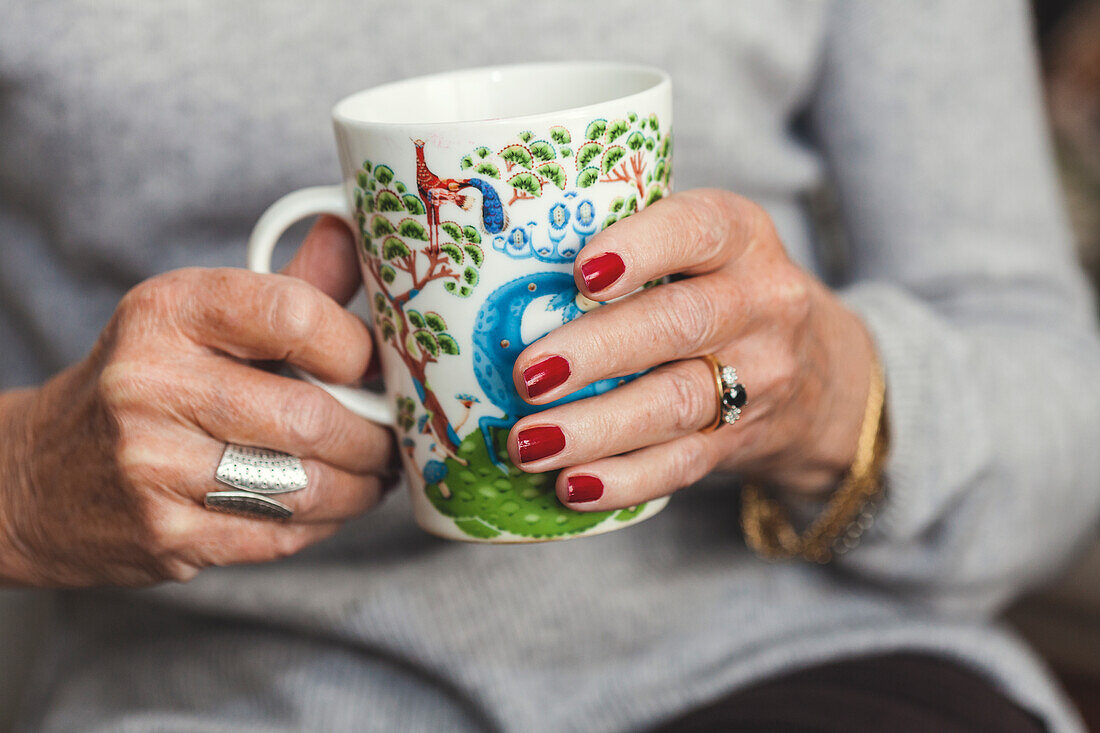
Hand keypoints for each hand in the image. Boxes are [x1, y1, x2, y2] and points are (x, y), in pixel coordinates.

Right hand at [0, 217, 390, 586]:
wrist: (39, 475)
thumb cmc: (146, 382)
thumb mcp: (197, 317)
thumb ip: (286, 286)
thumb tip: (359, 233)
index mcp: (167, 312)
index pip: (291, 314)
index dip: (356, 346)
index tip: (374, 366)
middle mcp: (150, 385)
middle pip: (308, 416)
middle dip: (371, 436)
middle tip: (391, 436)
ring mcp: (152, 466)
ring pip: (303, 486)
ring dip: (359, 487)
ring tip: (374, 474)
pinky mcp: (163, 534)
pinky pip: (279, 534)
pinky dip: (322, 523)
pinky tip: (330, 506)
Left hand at [505, 190, 874, 508]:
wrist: (813, 371)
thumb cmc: (718, 289)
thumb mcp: (699, 246)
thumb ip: (627, 240)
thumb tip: (496, 262)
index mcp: (741, 238)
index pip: (698, 230)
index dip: (640, 248)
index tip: (581, 271)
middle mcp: (760, 304)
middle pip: (681, 325)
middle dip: (598, 351)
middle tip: (528, 374)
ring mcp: (756, 378)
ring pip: (676, 404)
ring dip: (596, 428)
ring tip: (528, 443)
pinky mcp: (739, 440)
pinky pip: (682, 465)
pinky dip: (624, 479)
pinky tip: (571, 486)